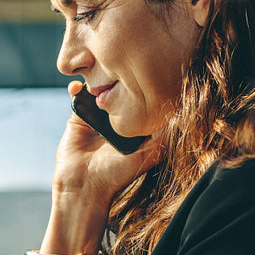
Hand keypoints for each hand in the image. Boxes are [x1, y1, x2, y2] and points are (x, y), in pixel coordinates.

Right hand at [51, 80, 164, 213]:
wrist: (84, 188)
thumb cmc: (116, 176)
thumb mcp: (147, 156)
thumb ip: (163, 137)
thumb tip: (177, 113)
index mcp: (135, 128)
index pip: (140, 100)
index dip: (142, 85)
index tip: (144, 70)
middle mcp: (116, 121)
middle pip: (119, 91)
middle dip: (119, 77)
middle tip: (118, 66)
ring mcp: (97, 118)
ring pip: (98, 90)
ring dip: (96, 78)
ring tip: (96, 71)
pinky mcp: (78, 119)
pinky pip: (77, 97)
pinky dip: (77, 88)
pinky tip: (79, 87)